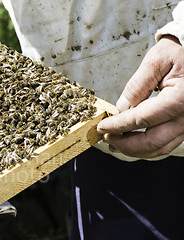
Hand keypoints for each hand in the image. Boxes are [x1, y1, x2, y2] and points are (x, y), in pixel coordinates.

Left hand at [97, 36, 183, 157]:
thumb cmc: (182, 51)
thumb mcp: (157, 61)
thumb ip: (137, 86)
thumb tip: (121, 108)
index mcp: (179, 99)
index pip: (140, 119)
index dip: (118, 126)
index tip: (101, 127)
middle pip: (151, 141)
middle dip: (125, 144)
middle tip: (106, 139)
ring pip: (160, 147)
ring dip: (136, 150)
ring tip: (116, 144)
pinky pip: (167, 143)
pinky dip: (148, 146)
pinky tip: (132, 142)